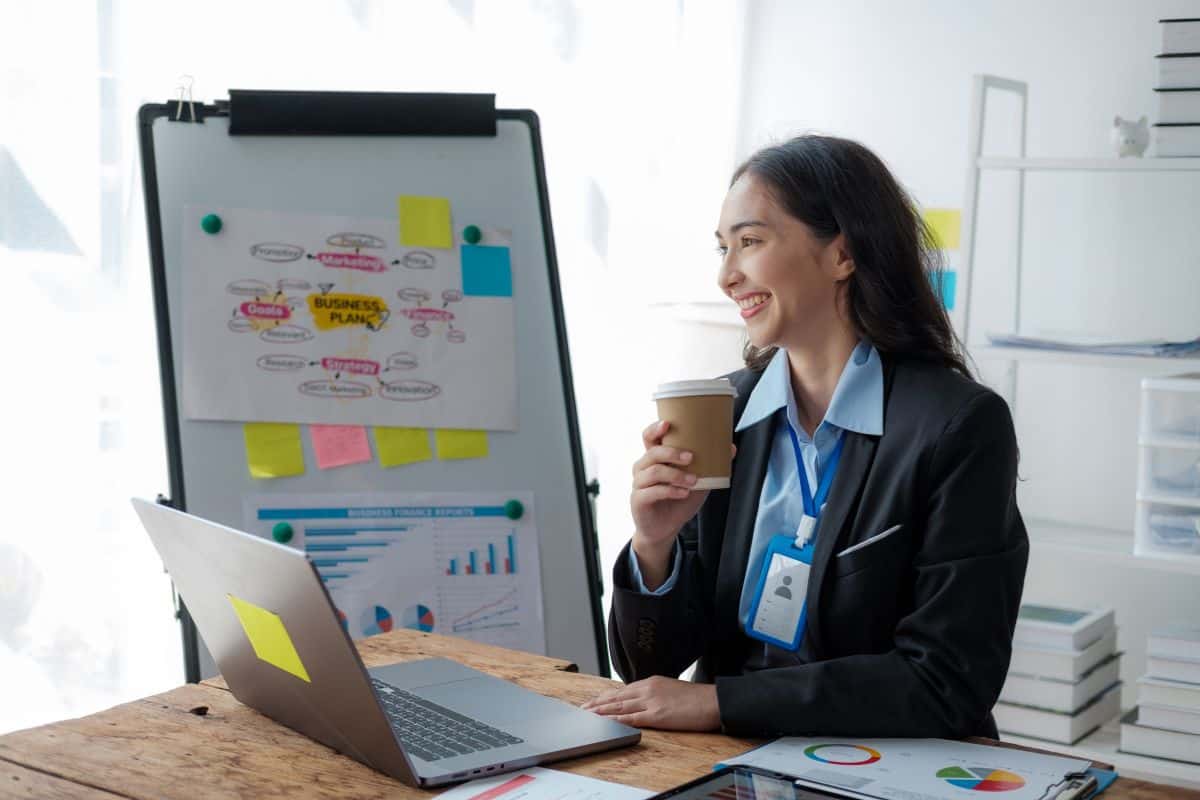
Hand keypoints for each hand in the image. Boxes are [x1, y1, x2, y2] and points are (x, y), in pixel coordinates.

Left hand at [582, 676, 719, 730]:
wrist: (714, 701)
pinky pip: (633, 718)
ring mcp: (651, 701)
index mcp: (651, 682)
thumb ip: (655, 694)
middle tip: (582, 709)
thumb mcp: (671, 690)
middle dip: (597, 704)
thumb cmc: (696, 698)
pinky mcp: (657, 715)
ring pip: (620, 707)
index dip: (605, 697)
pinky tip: (607, 722)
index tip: (592, 701)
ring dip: (602, 712)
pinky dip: (617, 720)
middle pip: (616, 697)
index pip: (622, 690)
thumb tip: (643, 701)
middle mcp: (648, 689)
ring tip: (587, 716)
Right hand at [631, 420, 706, 552]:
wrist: (666, 528)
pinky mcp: (638, 500)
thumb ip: (710, 465)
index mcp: (655, 458)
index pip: (649, 437)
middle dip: (672, 452)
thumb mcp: (698, 480)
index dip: (655, 428)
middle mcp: (643, 468)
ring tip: (693, 480)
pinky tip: (683, 493)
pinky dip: (670, 491)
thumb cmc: (679, 500)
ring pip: (653, 471)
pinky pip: (652, 491)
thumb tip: (730, 448)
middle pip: (652, 452)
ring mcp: (639, 484)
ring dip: (675, 474)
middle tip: (691, 457)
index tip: (667, 423)